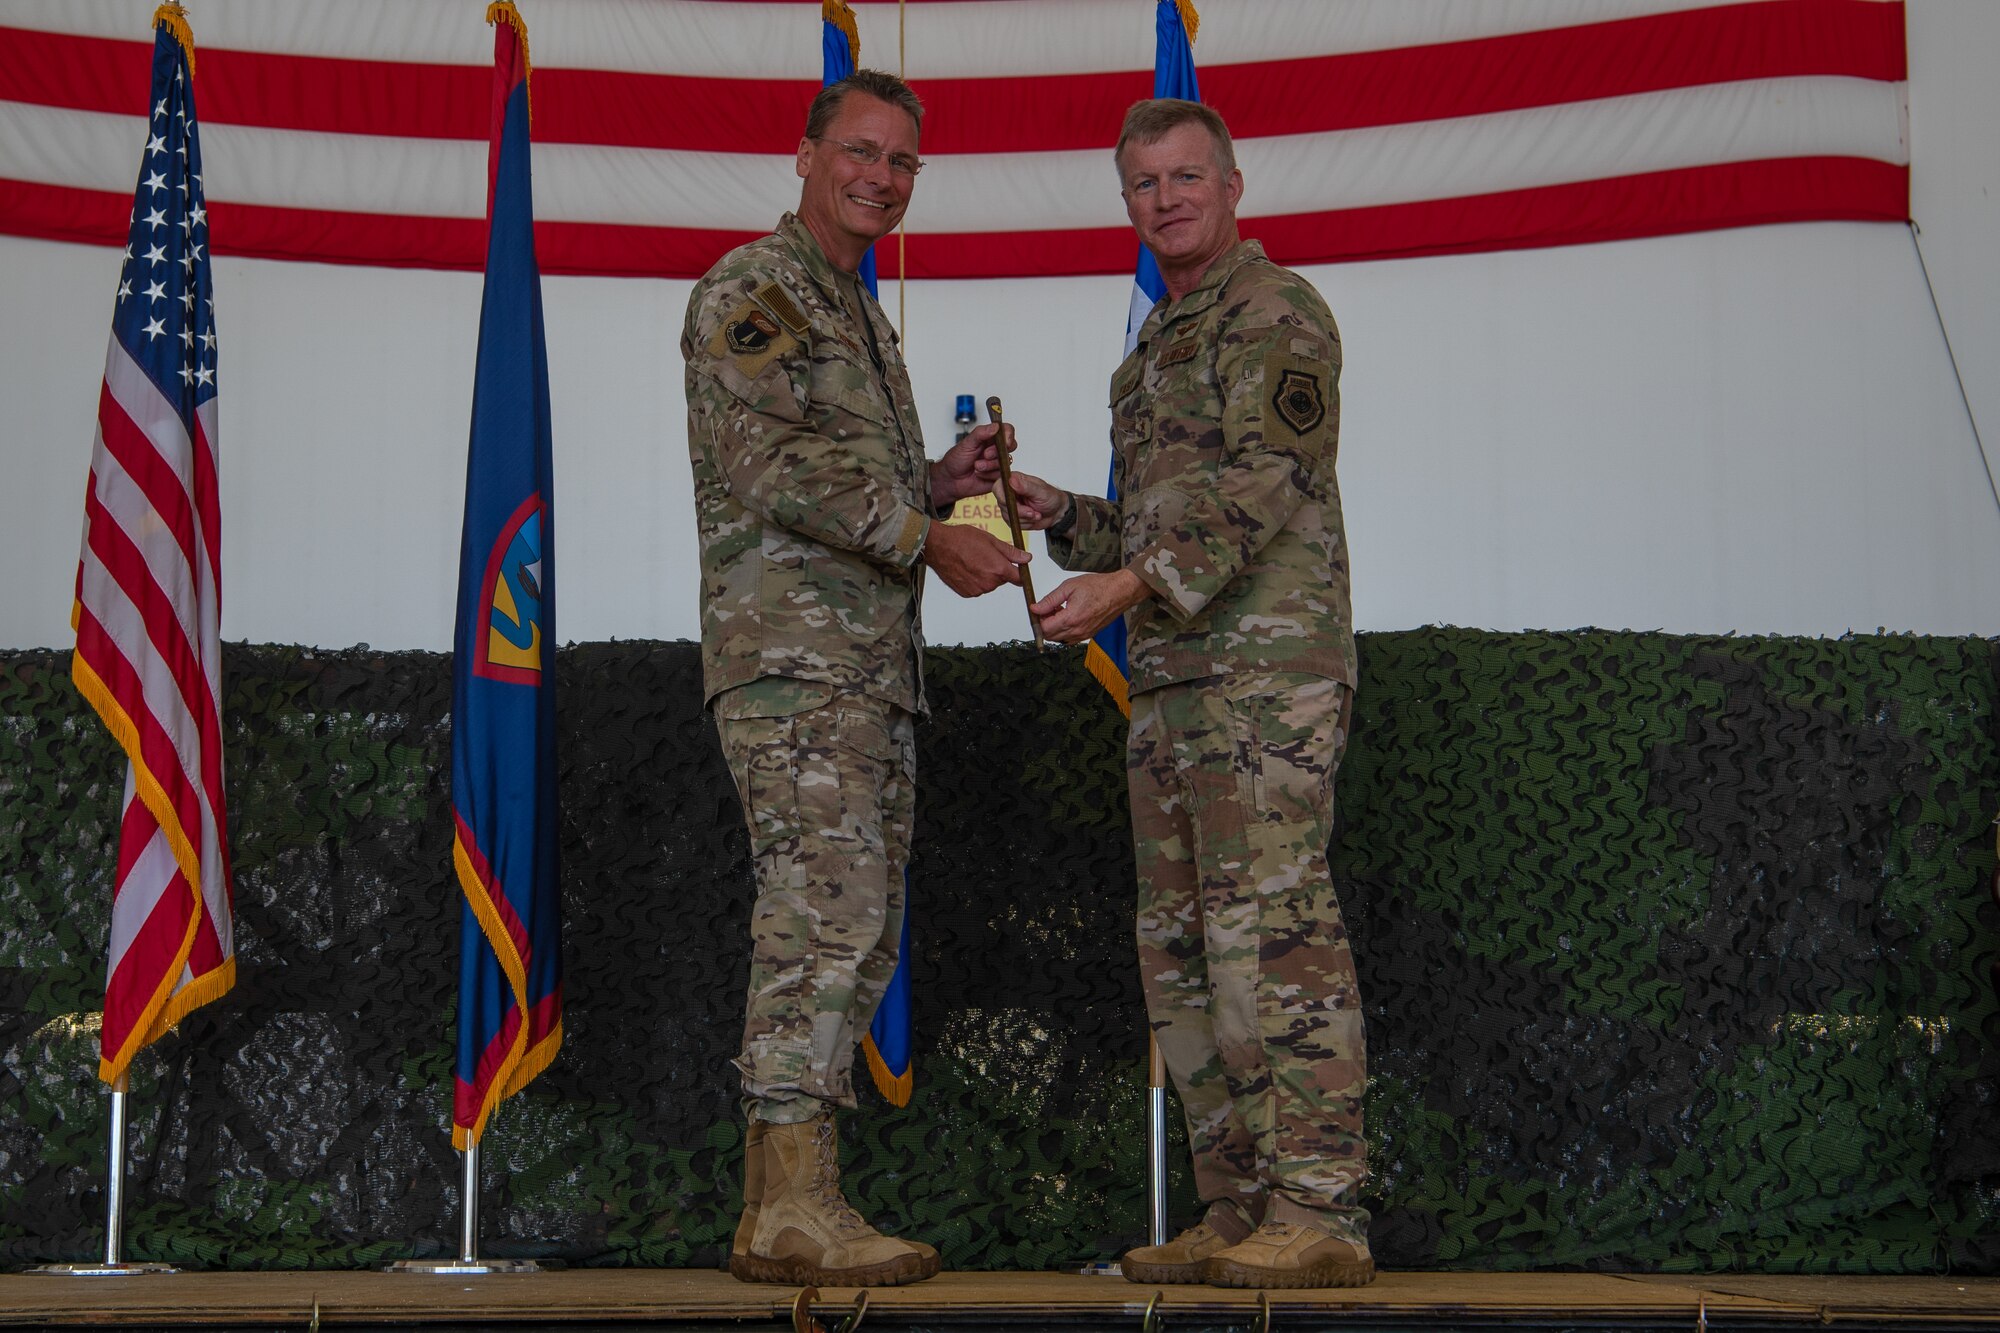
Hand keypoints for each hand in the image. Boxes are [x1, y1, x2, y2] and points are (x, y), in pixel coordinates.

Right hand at [922, 519, 1030, 596]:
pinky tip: (966, 569)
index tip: (1017, 568)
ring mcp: (978, 590)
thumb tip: (1027, 558)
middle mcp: (990, 583)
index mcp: (999, 569)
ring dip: (985, 575)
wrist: (938, 546)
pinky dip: (974, 580)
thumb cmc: (962, 539)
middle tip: (985, 556)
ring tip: (973, 561)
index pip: (1019, 578)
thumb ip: (1011, 552)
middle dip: (998, 570)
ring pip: (989, 584)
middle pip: (1002, 580)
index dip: (1019, 572)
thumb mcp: (991, 540)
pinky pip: (977, 588)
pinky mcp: (967, 593)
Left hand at [930, 423, 1015, 507]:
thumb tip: (995, 426)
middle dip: (997, 452)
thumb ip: (981, 433)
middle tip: (985, 454)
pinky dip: (988, 475)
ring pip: (1005, 462)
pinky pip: (1001, 475)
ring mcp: (997, 463)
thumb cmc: (956, 460)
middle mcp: (995, 449)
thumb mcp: (966, 443)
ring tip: (976, 466)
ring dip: (989, 465)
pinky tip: (980, 474)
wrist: (951, 479)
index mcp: (989, 438)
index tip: (1004, 441)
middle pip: (1011, 446)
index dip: (1009, 435)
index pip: (1007, 431)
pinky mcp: (997, 476)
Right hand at [1004, 470, 1070, 530]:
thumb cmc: (1051, 497)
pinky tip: (1033, 518)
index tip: (1015, 505)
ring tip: (1036, 514)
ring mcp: (1009, 505)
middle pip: (1003, 504)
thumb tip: (1011, 480)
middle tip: (1033, 511)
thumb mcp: (1041, 491)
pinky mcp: (1012, 517)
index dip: (1003, 497)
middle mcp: (1009, 492)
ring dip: (1025, 518)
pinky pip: (1013, 524)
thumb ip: (1026, 486)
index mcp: (1014, 480)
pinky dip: (1025, 523)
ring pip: (1007, 516)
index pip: (998, 487)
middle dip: (1020, 511)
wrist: (1056, 511)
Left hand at [1031, 570, 1148, 641]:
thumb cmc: (1099, 587)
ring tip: (1060, 611)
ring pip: (1059, 638)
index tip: (1040, 608)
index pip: (1044, 628)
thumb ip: (1050, 600)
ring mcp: (1083, 635)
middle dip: (1045, 623)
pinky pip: (1069, 638)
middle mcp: (1077, 631)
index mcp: (1071, 619)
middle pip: (1050, 636)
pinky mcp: (1088, 635)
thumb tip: (1035, 608)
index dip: (1038, 618)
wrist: (1119, 592)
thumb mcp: (1069, 587)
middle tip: (1049, 608)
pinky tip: (1068, 616)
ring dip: (1054, 627)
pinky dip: (1064, 630)